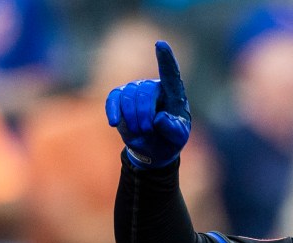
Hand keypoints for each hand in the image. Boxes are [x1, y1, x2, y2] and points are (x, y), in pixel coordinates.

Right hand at [105, 41, 190, 168]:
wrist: (153, 148)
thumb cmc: (170, 138)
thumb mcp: (179, 137)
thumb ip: (173, 129)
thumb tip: (160, 118)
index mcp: (174, 93)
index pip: (170, 74)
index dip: (165, 59)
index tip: (161, 44)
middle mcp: (154, 86)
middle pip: (145, 92)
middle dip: (144, 114)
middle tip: (148, 131)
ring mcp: (136, 90)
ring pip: (129, 95)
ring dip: (133, 118)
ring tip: (141, 132)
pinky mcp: (120, 98)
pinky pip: (113, 98)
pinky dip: (113, 111)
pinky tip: (114, 123)